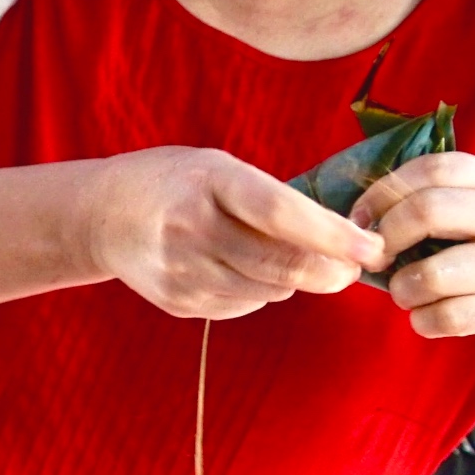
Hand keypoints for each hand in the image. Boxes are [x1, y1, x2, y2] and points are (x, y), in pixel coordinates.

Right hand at [84, 148, 378, 318]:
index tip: (372, 247)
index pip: (281, 214)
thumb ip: (271, 199)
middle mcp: (192, 230)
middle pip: (283, 265)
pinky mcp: (179, 302)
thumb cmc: (177, 183)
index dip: (333, 235)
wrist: (102, 216)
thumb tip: (341, 239)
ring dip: (294, 279)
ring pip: (271, 291)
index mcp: (209, 183)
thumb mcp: (220, 169)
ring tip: (287, 256)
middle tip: (354, 265)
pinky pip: (244, 304)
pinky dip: (259, 290)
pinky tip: (241, 267)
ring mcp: (182, 272)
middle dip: (332, 271)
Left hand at [350, 152, 474, 356]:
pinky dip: (426, 322)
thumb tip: (382, 209)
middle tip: (377, 257)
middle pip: (424, 212)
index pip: (430, 169)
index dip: (383, 191)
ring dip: (402, 288)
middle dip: (384, 236)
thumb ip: (465, 195)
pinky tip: (427, 320)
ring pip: (432, 273)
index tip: (362, 217)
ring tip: (405, 294)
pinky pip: (455, 316)